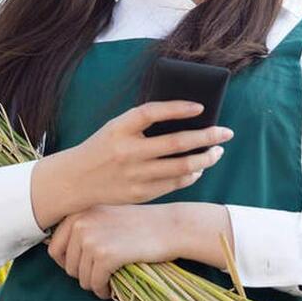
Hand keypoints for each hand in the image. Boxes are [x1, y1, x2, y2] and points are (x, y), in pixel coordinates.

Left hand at [45, 203, 184, 299]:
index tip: (85, 266)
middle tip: (100, 274)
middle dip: (83, 275)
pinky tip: (111, 288)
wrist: (169, 227)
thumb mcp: (103, 215)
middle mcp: (80, 223)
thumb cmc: (137, 224)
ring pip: (80, 277)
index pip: (54, 248)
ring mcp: (92, 238)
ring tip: (108, 280)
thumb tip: (52, 249)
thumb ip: (80, 227)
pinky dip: (102, 290)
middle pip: (67, 265)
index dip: (68, 262)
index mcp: (77, 212)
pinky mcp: (106, 255)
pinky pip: (95, 283)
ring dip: (94, 284)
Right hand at [71, 100, 233, 208]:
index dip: (177, 108)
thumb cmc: (102, 147)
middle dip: (207, 137)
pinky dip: (191, 175)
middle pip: (176, 143)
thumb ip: (143, 123)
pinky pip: (174, 184)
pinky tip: (199, 168)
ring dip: (205, 158)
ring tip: (217, 151)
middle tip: (226, 132)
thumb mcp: (115, 128)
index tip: (200, 107)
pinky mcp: (139, 194)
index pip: (151, 112)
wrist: (75, 180)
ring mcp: (134, 175)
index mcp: (119, 128)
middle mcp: (127, 152)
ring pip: (181, 167)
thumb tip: (186, 119)